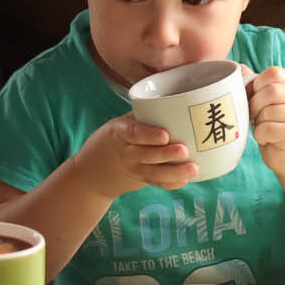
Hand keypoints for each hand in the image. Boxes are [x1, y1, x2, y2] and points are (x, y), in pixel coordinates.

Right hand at [75, 113, 196, 197]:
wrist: (91, 173)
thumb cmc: (112, 139)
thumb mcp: (119, 124)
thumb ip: (142, 116)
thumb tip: (175, 101)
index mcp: (120, 133)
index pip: (133, 133)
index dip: (148, 135)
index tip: (165, 134)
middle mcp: (126, 152)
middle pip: (146, 155)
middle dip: (166, 154)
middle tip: (184, 150)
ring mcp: (133, 169)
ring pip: (154, 173)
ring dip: (174, 172)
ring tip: (193, 168)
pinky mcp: (140, 180)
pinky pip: (156, 183)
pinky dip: (170, 183)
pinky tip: (185, 179)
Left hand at [248, 66, 284, 173]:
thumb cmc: (273, 127)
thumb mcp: (264, 104)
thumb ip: (254, 85)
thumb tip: (239, 67)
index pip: (274, 73)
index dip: (257, 84)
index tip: (254, 97)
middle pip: (271, 91)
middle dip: (255, 105)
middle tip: (254, 116)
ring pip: (268, 111)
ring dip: (258, 122)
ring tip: (263, 128)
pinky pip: (267, 128)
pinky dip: (260, 135)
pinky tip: (267, 139)